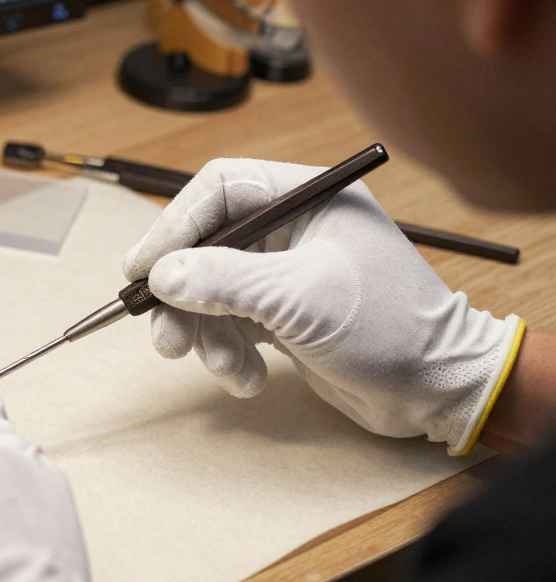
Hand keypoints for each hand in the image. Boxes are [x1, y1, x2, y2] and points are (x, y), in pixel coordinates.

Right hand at [124, 158, 523, 454]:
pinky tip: (247, 378)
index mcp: (308, 197)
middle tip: (162, 333)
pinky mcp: (281, 315)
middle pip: (206, 245)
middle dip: (182, 294)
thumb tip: (160, 273)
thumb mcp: (301, 298)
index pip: (221, 189)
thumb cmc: (391, 328)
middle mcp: (293, 228)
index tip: (143, 266)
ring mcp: (285, 273)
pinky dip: (228, 354)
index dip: (175, 224)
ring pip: (210, 291)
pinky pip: (229, 325)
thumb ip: (226, 280)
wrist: (439, 391)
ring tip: (221, 365)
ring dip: (204, 333)